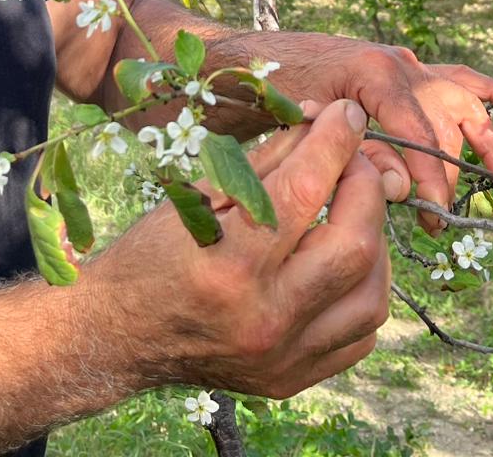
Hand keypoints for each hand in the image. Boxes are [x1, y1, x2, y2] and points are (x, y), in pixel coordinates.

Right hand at [90, 99, 391, 398]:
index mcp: (229, 263)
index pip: (304, 190)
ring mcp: (283, 356)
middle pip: (355, 246)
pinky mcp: (292, 379)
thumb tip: (319, 123)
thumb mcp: (198, 198)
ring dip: (374, 241)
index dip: (335, 142)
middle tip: (355, 161)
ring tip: (354, 211)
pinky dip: (364, 290)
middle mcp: (262, 317)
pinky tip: (344, 263)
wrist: (119, 336)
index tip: (347, 114)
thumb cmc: (152, 255)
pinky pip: (360, 335)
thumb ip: (267, 162)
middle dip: (366, 189)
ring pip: (372, 295)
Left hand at [267, 36, 492, 232]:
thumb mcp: (311, 127)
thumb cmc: (276, 93)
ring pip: (461, 103)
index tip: (433, 211)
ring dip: (486, 142)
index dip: (429, 175)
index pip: (419, 132)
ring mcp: (408, 65)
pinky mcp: (407, 69)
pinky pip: (457, 79)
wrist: (257, 60)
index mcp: (377, 74)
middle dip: (446, 173)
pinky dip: (490, 91)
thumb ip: (356, 156)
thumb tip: (402, 189)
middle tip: (438, 216)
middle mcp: (401, 65)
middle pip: (443, 125)